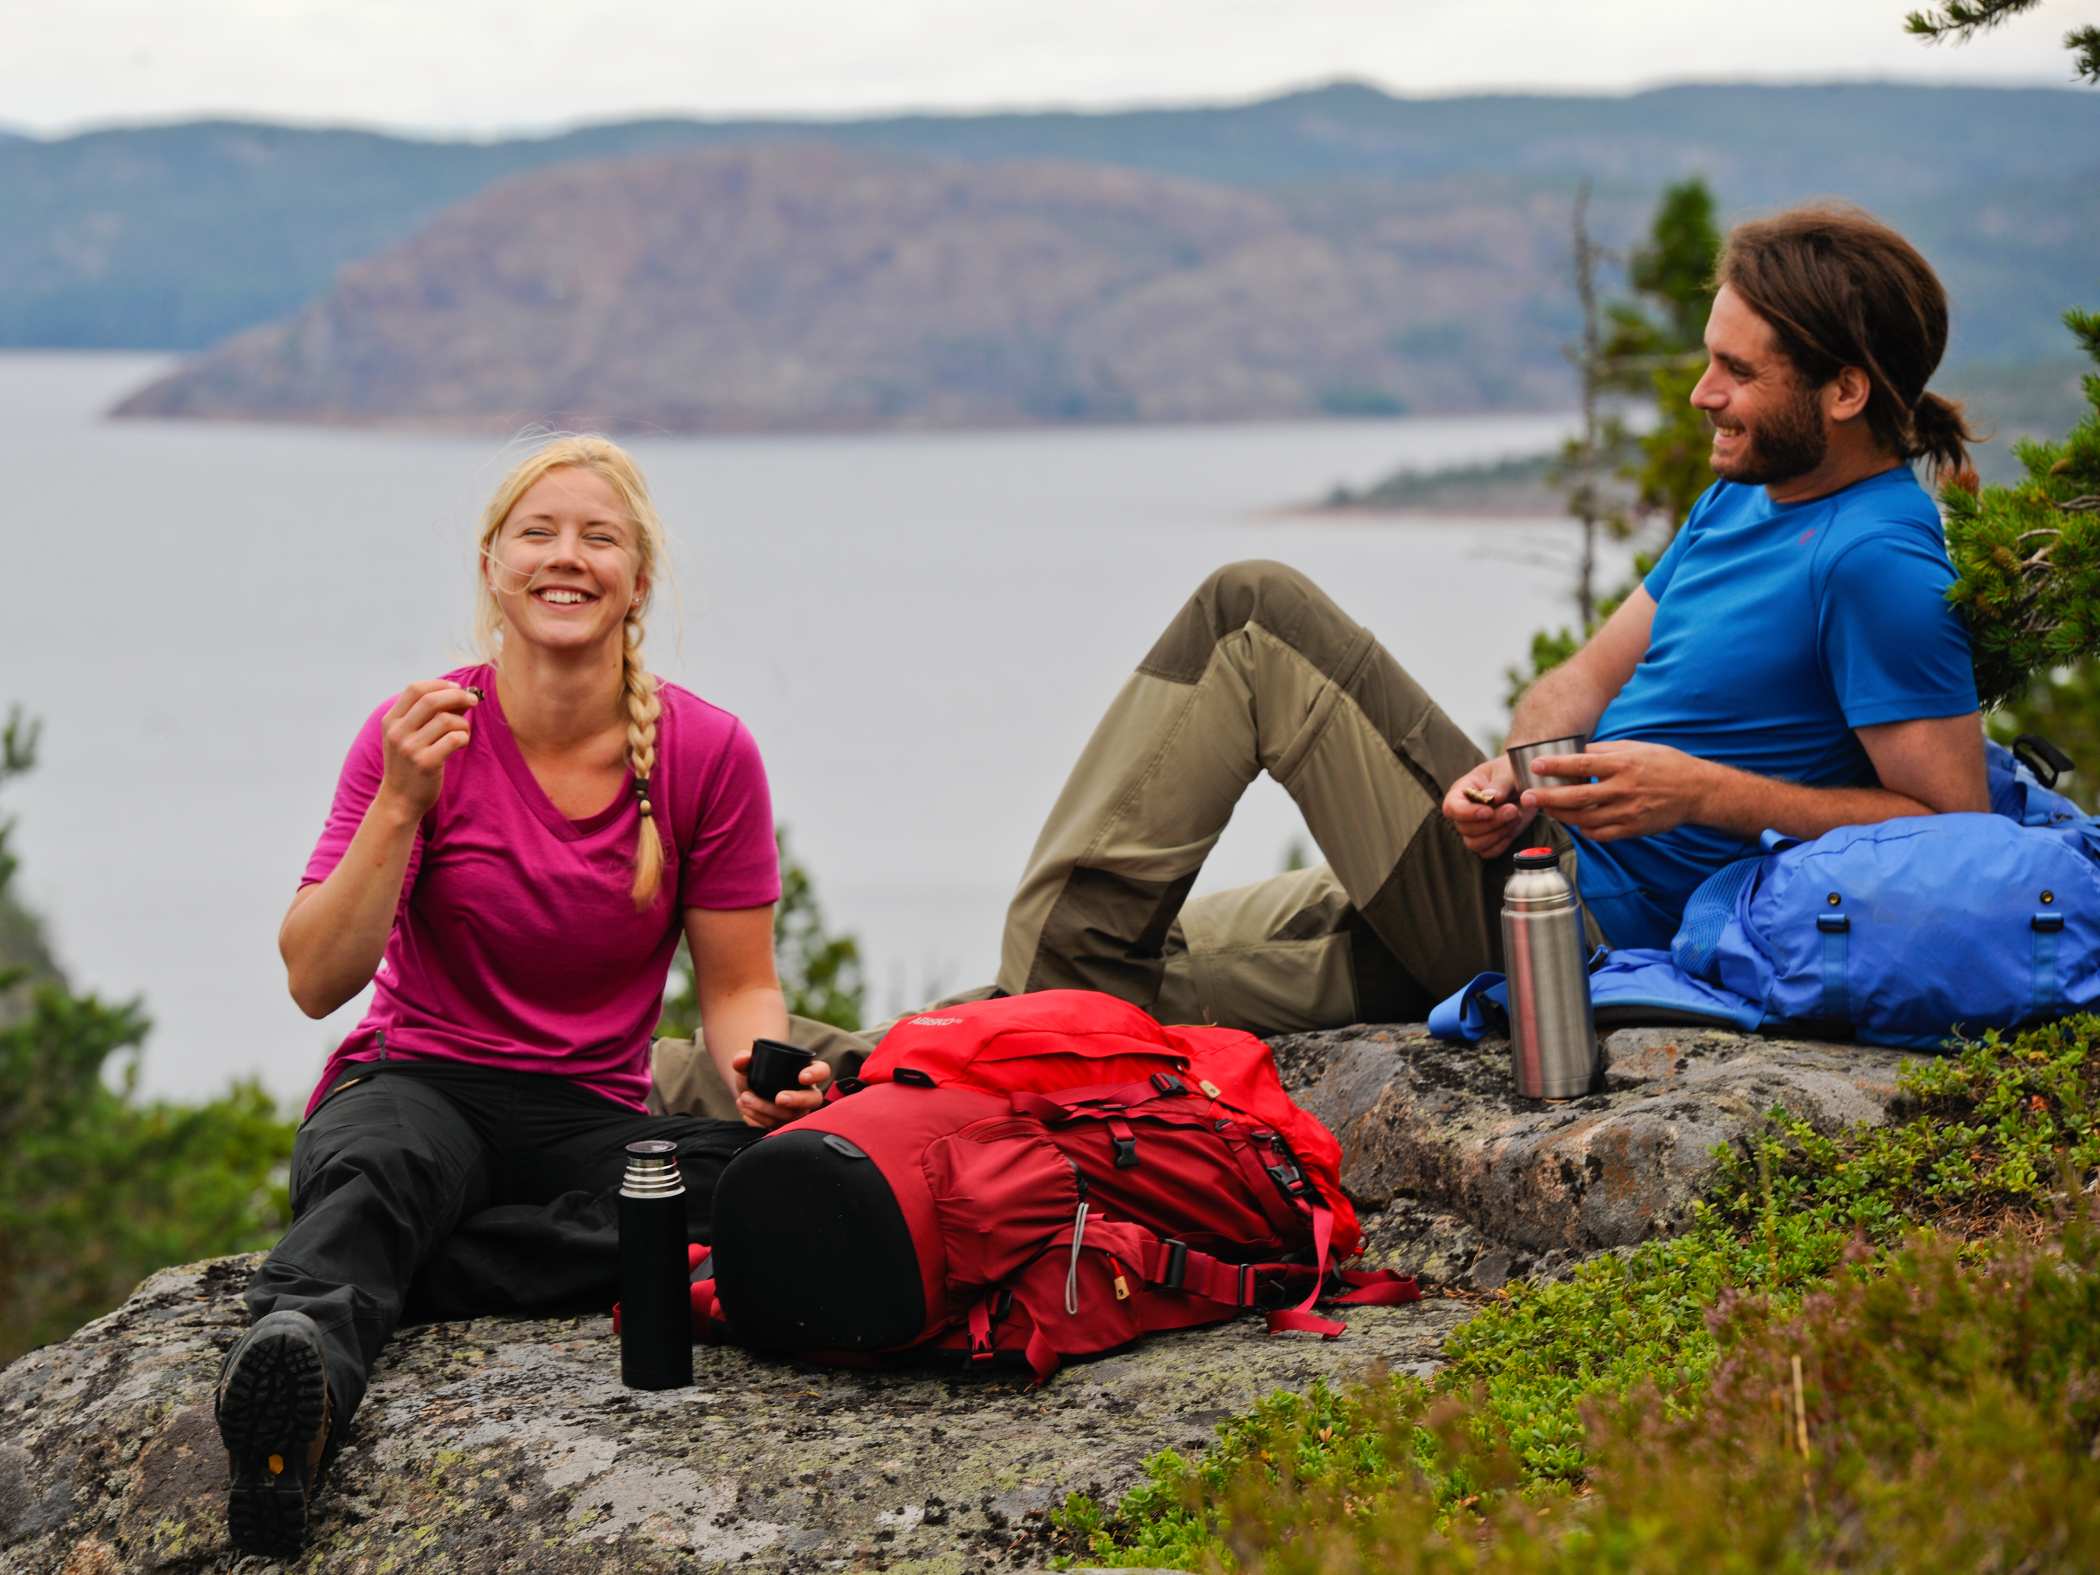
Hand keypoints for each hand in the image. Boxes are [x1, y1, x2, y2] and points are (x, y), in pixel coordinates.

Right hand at [377, 680, 479, 817]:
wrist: (399, 800)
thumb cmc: (410, 764)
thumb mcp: (409, 737)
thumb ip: (429, 715)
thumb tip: (461, 694)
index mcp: (391, 721)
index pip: (415, 688)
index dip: (440, 684)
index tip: (456, 688)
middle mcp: (397, 732)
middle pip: (431, 700)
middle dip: (458, 695)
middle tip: (473, 700)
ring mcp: (410, 748)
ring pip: (446, 720)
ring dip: (463, 722)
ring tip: (463, 732)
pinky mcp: (426, 763)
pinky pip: (454, 739)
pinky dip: (464, 737)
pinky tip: (461, 744)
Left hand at [729, 1049, 831, 1129]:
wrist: (748, 1091)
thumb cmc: (756, 1073)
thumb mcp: (749, 1064)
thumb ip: (743, 1059)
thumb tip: (741, 1059)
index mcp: (806, 1072)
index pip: (822, 1071)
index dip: (816, 1074)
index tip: (801, 1076)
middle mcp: (806, 1093)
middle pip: (813, 1100)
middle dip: (797, 1100)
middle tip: (779, 1098)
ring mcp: (796, 1111)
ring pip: (791, 1116)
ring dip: (767, 1108)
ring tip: (745, 1097)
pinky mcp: (783, 1125)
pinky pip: (775, 1126)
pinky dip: (758, 1117)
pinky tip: (744, 1107)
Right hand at [1442, 756, 1532, 859]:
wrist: (1528, 785)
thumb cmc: (1513, 773)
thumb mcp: (1508, 771)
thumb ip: (1500, 783)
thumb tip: (1490, 797)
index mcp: (1462, 790)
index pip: (1452, 807)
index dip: (1467, 813)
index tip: (1488, 811)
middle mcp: (1464, 811)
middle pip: (1464, 828)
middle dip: (1491, 822)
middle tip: (1512, 810)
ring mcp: (1475, 828)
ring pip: (1474, 843)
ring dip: (1498, 833)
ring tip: (1516, 816)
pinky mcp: (1488, 840)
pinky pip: (1488, 852)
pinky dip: (1502, 843)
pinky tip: (1513, 827)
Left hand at [1521, 740, 1709, 840]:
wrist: (1696, 790)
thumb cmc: (1664, 764)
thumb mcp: (1636, 748)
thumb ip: (1604, 752)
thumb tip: (1574, 753)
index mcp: (1623, 764)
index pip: (1582, 765)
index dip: (1556, 766)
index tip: (1535, 766)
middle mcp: (1623, 789)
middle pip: (1577, 797)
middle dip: (1548, 798)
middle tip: (1527, 797)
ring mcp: (1627, 812)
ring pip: (1584, 819)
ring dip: (1561, 815)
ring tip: (1546, 809)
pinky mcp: (1632, 829)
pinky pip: (1599, 834)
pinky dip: (1583, 829)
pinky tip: (1574, 822)